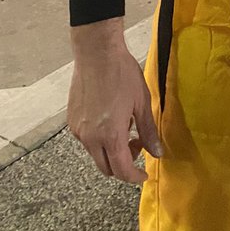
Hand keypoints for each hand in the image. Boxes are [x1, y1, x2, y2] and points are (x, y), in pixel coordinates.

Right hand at [67, 18, 161, 183]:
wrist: (97, 53)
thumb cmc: (122, 74)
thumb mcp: (142, 103)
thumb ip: (148, 132)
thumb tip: (157, 153)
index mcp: (110, 136)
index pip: (121, 170)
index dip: (134, 177)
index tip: (144, 174)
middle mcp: (90, 138)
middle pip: (106, 168)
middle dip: (123, 164)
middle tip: (137, 145)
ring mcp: (78, 130)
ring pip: (95, 153)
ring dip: (111, 150)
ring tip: (125, 126)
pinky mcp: (72, 120)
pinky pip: (86, 139)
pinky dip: (99, 138)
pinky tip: (110, 118)